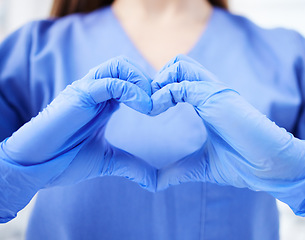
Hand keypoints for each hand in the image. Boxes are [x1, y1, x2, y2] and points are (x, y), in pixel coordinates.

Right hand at [1, 56, 155, 189]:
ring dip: (140, 81)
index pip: (128, 79)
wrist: (34, 168)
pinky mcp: (78, 96)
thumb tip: (153, 181)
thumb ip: (131, 165)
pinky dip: (131, 90)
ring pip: (118, 66)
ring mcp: (85, 91)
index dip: (148, 90)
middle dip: (146, 80)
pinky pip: (109, 82)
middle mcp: (94, 91)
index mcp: (101, 102)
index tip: (160, 108)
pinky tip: (143, 107)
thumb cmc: (64, 160)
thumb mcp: (106, 161)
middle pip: (125, 65)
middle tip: (158, 104)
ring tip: (150, 105)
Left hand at [150, 55, 304, 214]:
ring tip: (152, 107)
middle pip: (177, 64)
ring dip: (159, 82)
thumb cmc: (241, 164)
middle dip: (157, 80)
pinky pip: (182, 85)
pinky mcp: (217, 97)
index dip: (159, 89)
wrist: (270, 169)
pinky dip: (163, 94)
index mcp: (207, 102)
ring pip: (179, 66)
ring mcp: (214, 91)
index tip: (147, 109)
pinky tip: (156, 111)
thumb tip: (151, 182)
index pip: (179, 79)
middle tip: (148, 104)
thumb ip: (175, 170)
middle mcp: (210, 91)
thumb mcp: (199, 166)